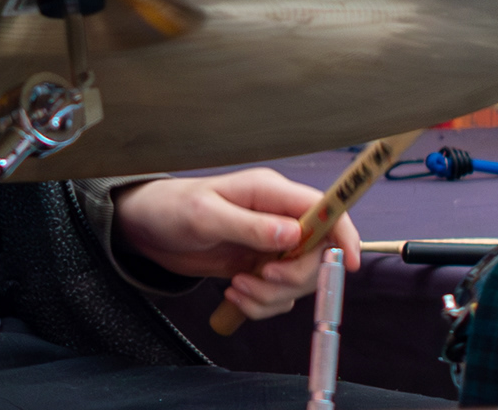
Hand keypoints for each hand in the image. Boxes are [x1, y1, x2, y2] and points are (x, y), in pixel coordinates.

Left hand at [114, 168, 358, 320]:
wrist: (148, 230)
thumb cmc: (173, 210)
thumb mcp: (207, 216)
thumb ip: (251, 226)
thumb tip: (294, 236)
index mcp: (271, 193)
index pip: (325, 210)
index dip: (343, 235)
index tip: (349, 265)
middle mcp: (277, 218)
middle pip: (318, 255)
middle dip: (294, 278)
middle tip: (261, 279)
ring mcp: (270, 245)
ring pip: (299, 281)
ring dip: (272, 296)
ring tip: (236, 288)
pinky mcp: (259, 267)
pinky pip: (278, 296)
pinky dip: (261, 304)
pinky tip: (234, 296)